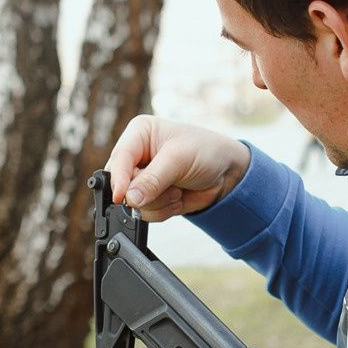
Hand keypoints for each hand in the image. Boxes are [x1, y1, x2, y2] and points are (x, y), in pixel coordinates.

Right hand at [104, 116, 250, 221]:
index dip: (119, 180)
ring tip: (178, 189)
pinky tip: (178, 198)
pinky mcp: (151, 197)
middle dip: (148, 192)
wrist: (228, 172)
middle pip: (123, 184)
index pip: (119, 159)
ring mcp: (143, 179)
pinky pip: (146, 214)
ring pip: (134, 203)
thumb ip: (152, 180)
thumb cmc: (206, 151)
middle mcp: (137, 156)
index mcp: (139, 134)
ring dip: (159, 202)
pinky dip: (164, 211)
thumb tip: (130, 199)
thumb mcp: (179, 159)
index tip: (123, 197)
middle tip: (171, 185)